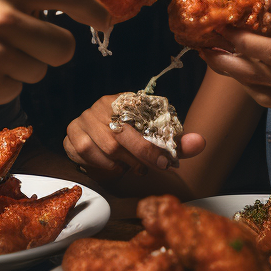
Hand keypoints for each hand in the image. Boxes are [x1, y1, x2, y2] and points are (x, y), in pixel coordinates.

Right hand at [0, 0, 111, 114]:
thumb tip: (58, 10)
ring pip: (38, 73)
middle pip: (63, 46)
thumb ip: (14, 0)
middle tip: (26, 52)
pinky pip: (13, 93)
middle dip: (51, 54)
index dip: (93, 10)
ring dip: (19, 72)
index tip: (105, 21)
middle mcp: (3, 18)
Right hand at [64, 94, 205, 184]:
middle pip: (117, 138)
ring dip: (118, 164)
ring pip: (100, 149)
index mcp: (123, 101)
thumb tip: (200, 143)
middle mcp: (100, 107)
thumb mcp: (158, 139)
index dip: (151, 146)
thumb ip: (178, 143)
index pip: (137, 122)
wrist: (105, 135)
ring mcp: (82, 120)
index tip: (166, 163)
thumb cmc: (136, 138)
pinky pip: (82, 154)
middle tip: (147, 169)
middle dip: (137, 158)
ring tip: (129, 167)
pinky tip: (111, 167)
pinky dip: (100, 166)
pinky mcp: (70, 135)